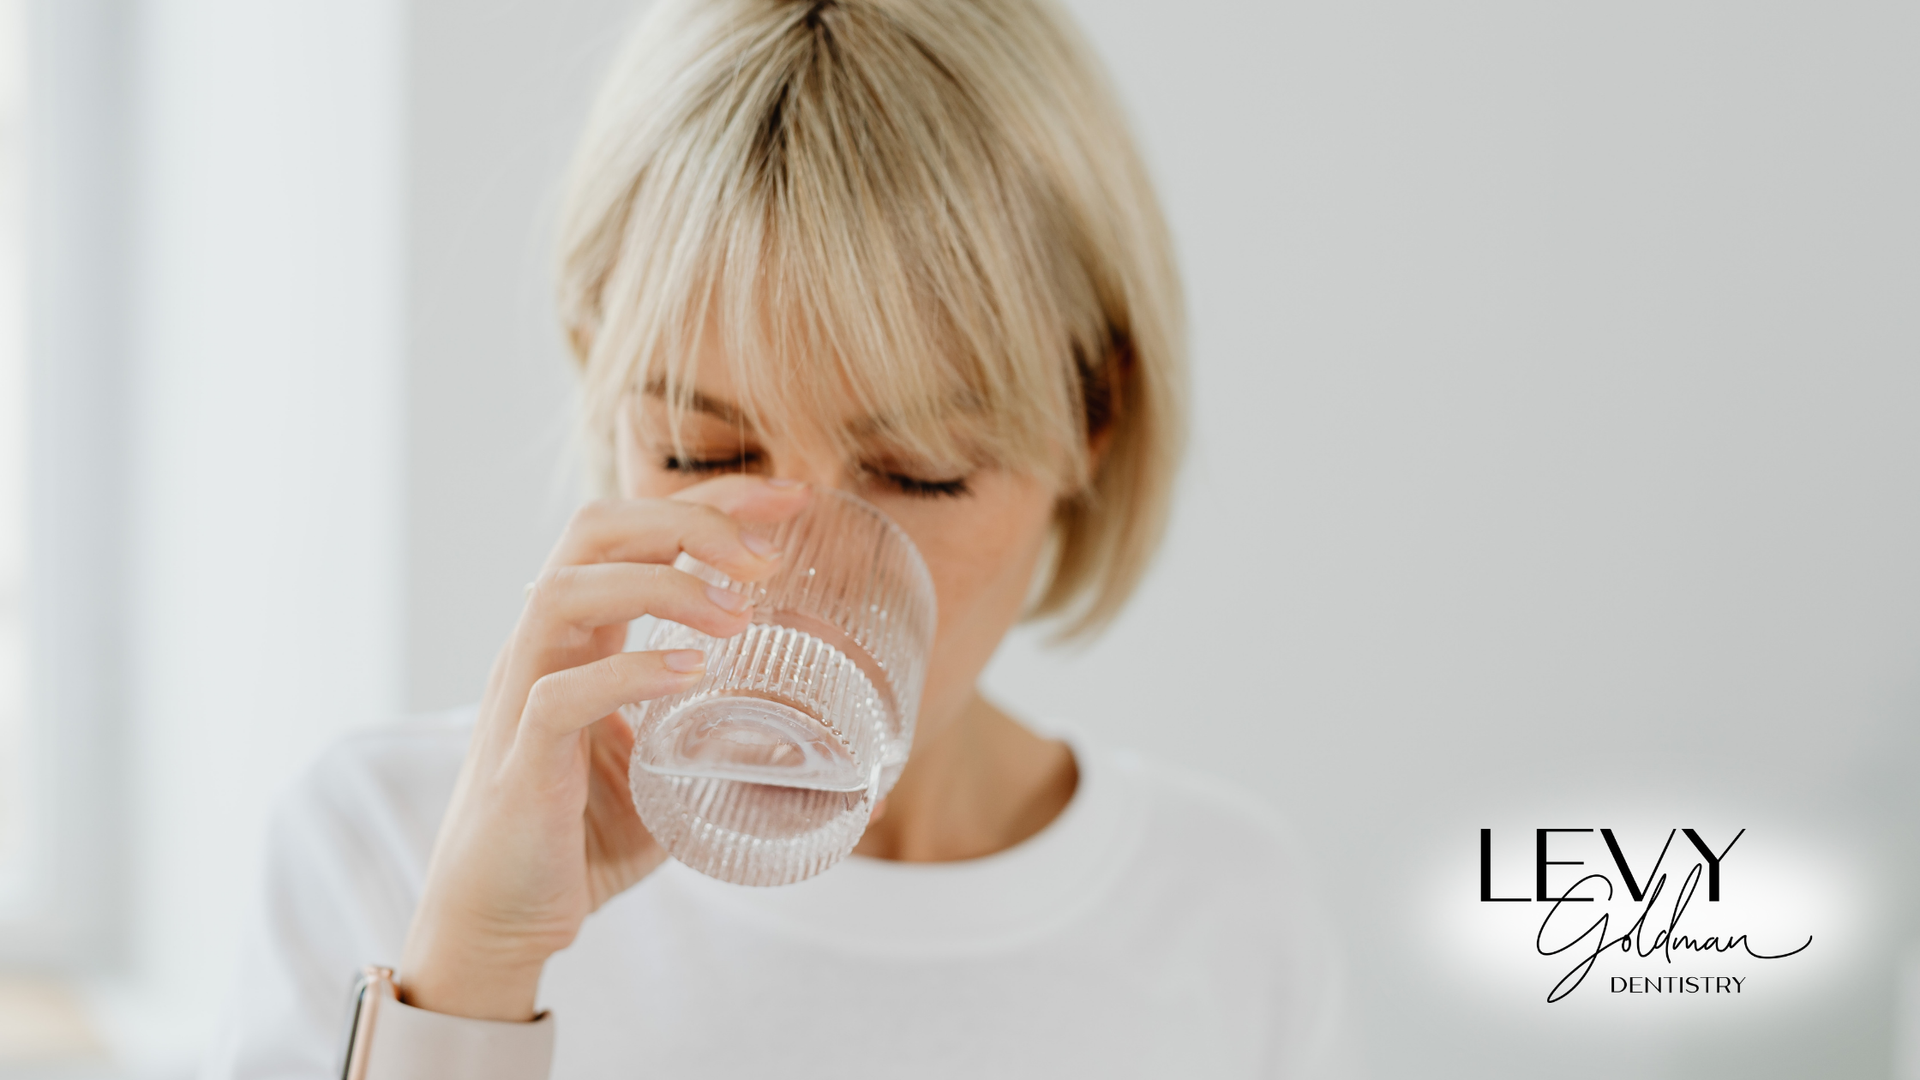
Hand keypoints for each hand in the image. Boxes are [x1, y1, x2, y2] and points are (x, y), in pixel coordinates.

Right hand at [397, 475, 808, 1020]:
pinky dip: (629, 674)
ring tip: (738, 614)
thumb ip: (727, 750)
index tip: (791, 497)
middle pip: (595, 532)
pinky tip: (690, 675)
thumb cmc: (580, 840)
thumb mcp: (669, 775)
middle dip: (689, 519)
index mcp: (576, 637)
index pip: (635, 531)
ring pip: (567, 593)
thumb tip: (835, 766)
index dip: (710, 500)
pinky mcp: (521, 763)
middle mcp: (542, 649)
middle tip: (768, 552)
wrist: (497, 923)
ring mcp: (521, 698)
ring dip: (662, 588)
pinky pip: (559, 695)